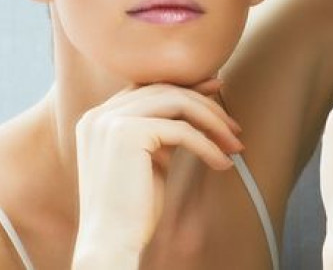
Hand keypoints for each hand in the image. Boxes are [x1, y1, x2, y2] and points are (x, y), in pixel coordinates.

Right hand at [72, 79, 242, 265]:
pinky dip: (208, 146)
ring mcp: (109, 121)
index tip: (216, 88)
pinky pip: (181, 131)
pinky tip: (223, 163)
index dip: (186, 85)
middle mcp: (99, 114)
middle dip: (206, 103)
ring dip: (212, 121)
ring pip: (177, 102)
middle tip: (234, 124)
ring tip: (234, 144)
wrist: (110, 246)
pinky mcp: (126, 134)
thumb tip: (195, 104)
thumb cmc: (132, 211)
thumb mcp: (148, 159)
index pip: (148, 87)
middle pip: (165, 90)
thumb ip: (161, 130)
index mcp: (98, 118)